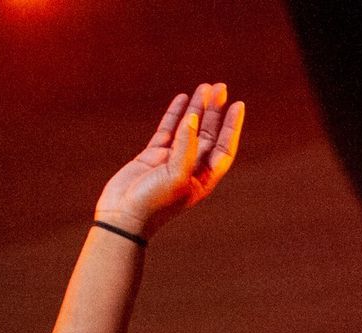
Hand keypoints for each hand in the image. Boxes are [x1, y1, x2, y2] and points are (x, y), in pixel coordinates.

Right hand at [95, 83, 244, 238]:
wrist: (123, 216)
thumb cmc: (154, 203)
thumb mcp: (176, 176)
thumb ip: (186, 147)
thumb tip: (193, 118)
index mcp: (204, 179)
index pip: (224, 148)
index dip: (232, 127)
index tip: (238, 105)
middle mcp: (191, 169)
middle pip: (209, 134)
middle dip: (216, 111)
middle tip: (221, 87)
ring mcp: (171, 161)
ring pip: (189, 129)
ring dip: (198, 108)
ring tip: (205, 87)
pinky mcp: (152, 156)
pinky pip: (168, 130)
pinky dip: (175, 114)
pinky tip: (182, 98)